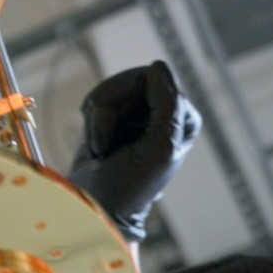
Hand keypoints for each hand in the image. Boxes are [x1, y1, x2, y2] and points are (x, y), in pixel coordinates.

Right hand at [65, 60, 199, 240]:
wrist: (96, 207)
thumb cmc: (130, 185)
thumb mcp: (158, 147)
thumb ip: (167, 105)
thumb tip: (158, 66)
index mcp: (182, 118)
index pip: (152, 79)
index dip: (125, 95)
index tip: (114, 127)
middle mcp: (163, 113)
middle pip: (127, 81)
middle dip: (107, 110)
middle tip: (104, 142)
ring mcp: (138, 116)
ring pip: (108, 91)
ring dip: (97, 121)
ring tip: (102, 149)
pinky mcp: (115, 120)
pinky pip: (96, 102)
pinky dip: (90, 123)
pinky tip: (97, 146)